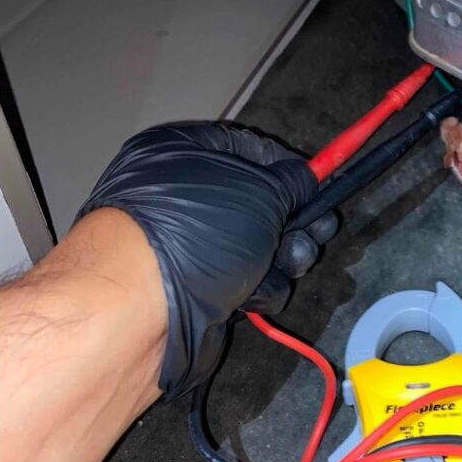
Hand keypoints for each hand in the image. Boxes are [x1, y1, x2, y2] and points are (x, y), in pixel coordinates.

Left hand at [76, 122, 334, 398]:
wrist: (142, 309)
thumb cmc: (195, 232)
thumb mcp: (257, 192)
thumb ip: (290, 182)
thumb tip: (307, 177)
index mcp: (186, 154)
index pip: (250, 151)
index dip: (288, 169)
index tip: (320, 186)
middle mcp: (186, 198)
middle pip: (261, 205)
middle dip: (295, 222)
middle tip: (314, 233)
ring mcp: (194, 247)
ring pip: (262, 248)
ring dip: (284, 259)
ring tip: (287, 266)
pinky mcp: (201, 290)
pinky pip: (248, 283)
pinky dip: (261, 290)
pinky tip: (254, 295)